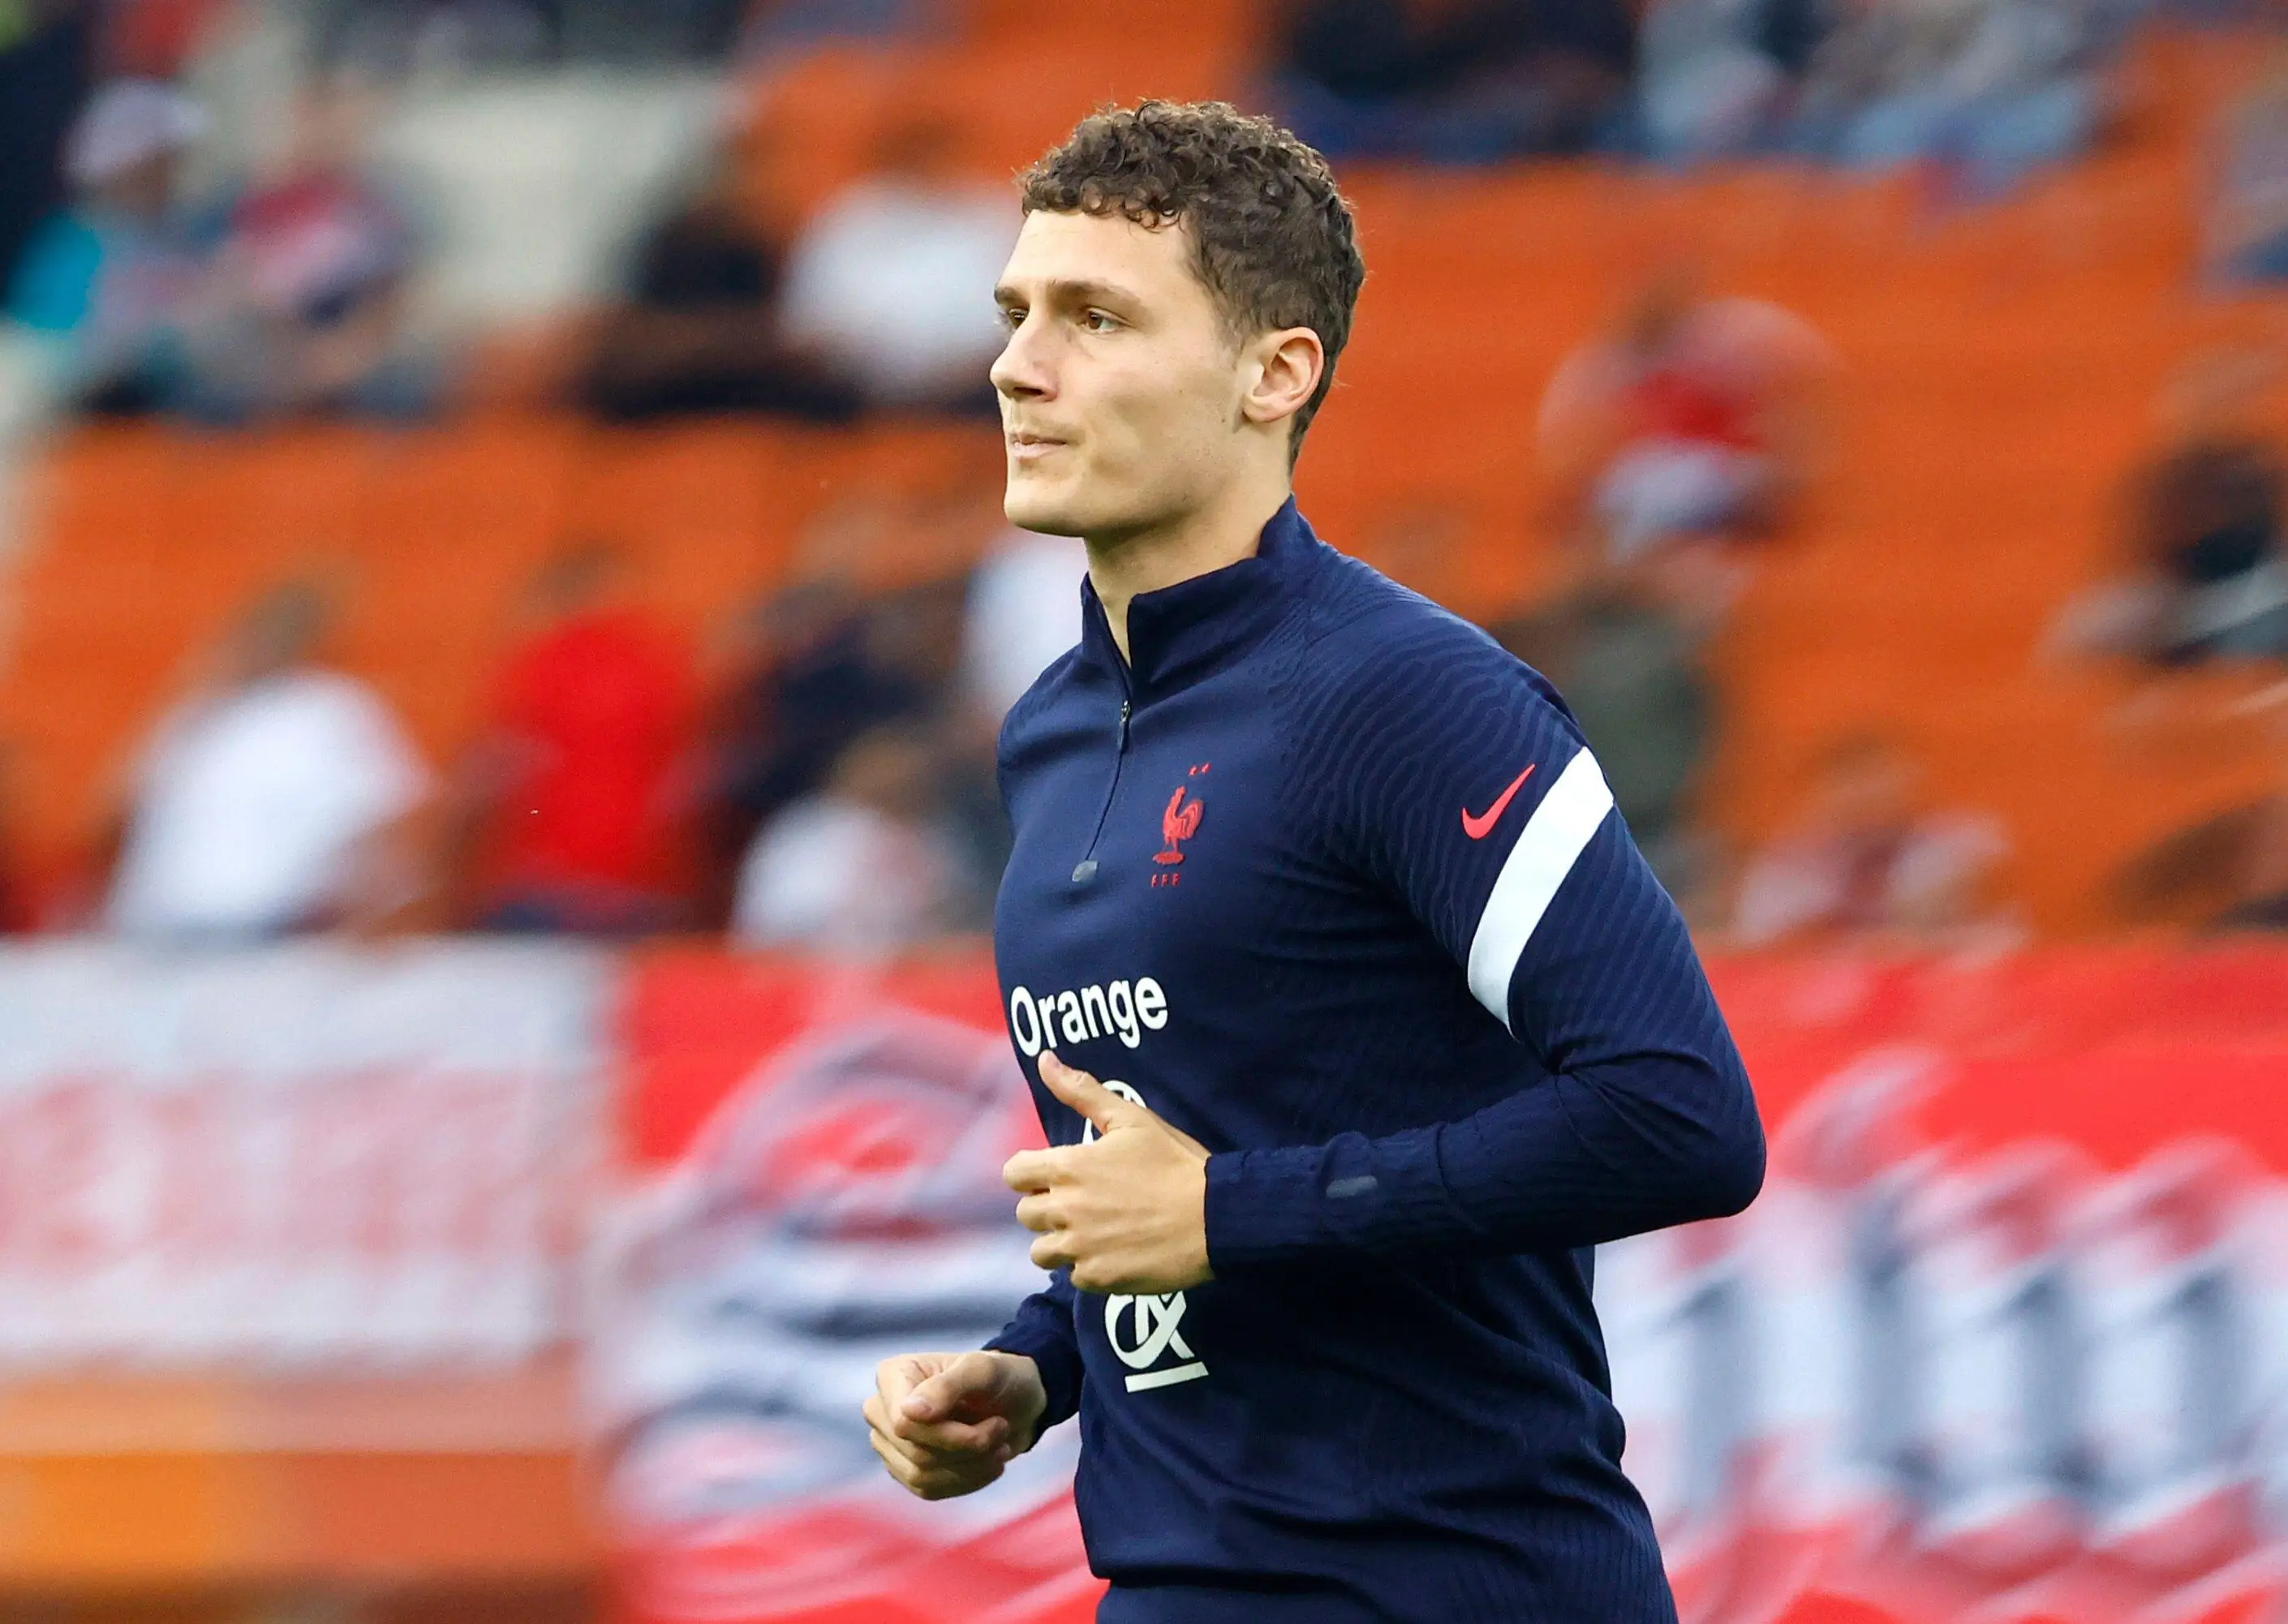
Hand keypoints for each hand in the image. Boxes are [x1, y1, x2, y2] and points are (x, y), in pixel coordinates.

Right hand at [864, 1349, 1046, 1500]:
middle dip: (969, 1447)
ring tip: (1002, 1447)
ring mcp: (890, 1443)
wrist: (1013, 1400)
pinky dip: (968, 1481)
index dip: (947, 1434)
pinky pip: (928, 1490)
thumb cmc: (996, 1376)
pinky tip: (991, 1464)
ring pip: (921, 1476)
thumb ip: (947, 1386)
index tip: (998, 1423)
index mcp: (892, 1376)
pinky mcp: (906, 1470)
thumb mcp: (981, 1370)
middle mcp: (882, 1411)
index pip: (904, 1424)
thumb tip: (908, 1412)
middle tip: (1004, 1429)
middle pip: (915, 1452)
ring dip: (972, 1466)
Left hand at [1002, 1052, 1212, 1294]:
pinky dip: (1088, 1266)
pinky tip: (1115, 1251)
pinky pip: (1073, 1276)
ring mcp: (1080, 1247)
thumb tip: (1044, 1058)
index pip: (1014, 1174)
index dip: (1031, 1173)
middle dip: (1047, 1207)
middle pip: (1026, 1214)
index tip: (1056, 1174)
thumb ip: (1082, 1090)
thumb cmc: (1175, 1162)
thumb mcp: (1130, 1118)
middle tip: (1083, 1201)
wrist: (1217, 1216)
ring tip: (1094, 1231)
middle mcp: (1066, 1209)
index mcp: (1068, 1167)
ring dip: (1061, 1241)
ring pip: (1042, 1251)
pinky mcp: (1098, 1278)